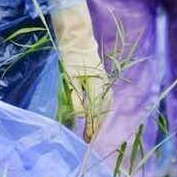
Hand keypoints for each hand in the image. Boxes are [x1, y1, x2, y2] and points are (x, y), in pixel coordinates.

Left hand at [52, 2, 110, 142]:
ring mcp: (104, 81)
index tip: (88, 137)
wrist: (77, 37)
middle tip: (89, 138)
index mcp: (96, 84)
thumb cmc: (71, 56)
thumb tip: (81, 115)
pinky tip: (97, 115)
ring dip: (100, 118)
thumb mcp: (69, 77)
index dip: (92, 125)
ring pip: (106, 104)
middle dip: (97, 125)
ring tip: (93, 130)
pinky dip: (101, 109)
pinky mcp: (101, 79)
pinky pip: (105, 98)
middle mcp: (104, 84)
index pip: (96, 110)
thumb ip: (75, 97)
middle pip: (104, 110)